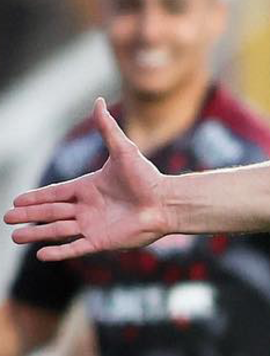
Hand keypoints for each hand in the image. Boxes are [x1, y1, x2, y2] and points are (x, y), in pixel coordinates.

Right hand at [5, 99, 168, 260]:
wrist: (167, 202)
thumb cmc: (148, 178)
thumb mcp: (124, 150)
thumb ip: (108, 128)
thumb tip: (97, 101)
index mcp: (88, 188)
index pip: (55, 193)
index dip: (36, 197)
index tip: (17, 201)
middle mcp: (88, 208)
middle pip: (51, 212)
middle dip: (29, 216)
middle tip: (7, 218)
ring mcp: (93, 226)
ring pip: (58, 231)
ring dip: (37, 234)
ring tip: (15, 237)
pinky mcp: (102, 241)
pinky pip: (75, 248)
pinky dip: (59, 252)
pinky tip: (41, 255)